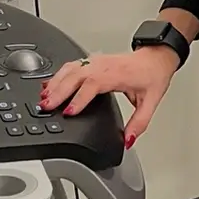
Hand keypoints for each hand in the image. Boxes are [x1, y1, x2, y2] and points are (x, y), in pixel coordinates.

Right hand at [41, 46, 178, 146]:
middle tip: (46, 106)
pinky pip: (71, 66)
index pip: (93, 84)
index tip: (69, 111)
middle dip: (59, 91)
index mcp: (117, 74)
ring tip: (43, 98)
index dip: (80, 98)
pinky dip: (58, 75)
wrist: (155, 58)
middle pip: (76, 76)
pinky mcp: (92, 61)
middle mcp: (104, 66)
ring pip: (70, 69)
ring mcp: (96, 61)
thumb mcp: (151, 102)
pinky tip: (49, 85)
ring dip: (55, 83)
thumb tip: (128, 140)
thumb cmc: (152, 76)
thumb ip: (139, 123)